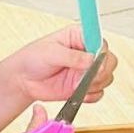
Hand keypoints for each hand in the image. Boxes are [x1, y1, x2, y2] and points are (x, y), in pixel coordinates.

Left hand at [0, 27, 117, 103]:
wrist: (23, 80)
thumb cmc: (33, 59)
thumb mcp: (50, 53)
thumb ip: (72, 56)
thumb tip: (90, 60)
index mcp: (79, 37)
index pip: (101, 41)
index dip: (102, 53)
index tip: (95, 62)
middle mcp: (86, 53)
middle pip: (110, 61)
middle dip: (101, 72)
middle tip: (86, 77)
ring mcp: (86, 71)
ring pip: (107, 78)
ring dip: (94, 84)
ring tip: (75, 84)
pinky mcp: (84, 86)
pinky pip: (98, 93)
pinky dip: (90, 96)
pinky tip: (76, 92)